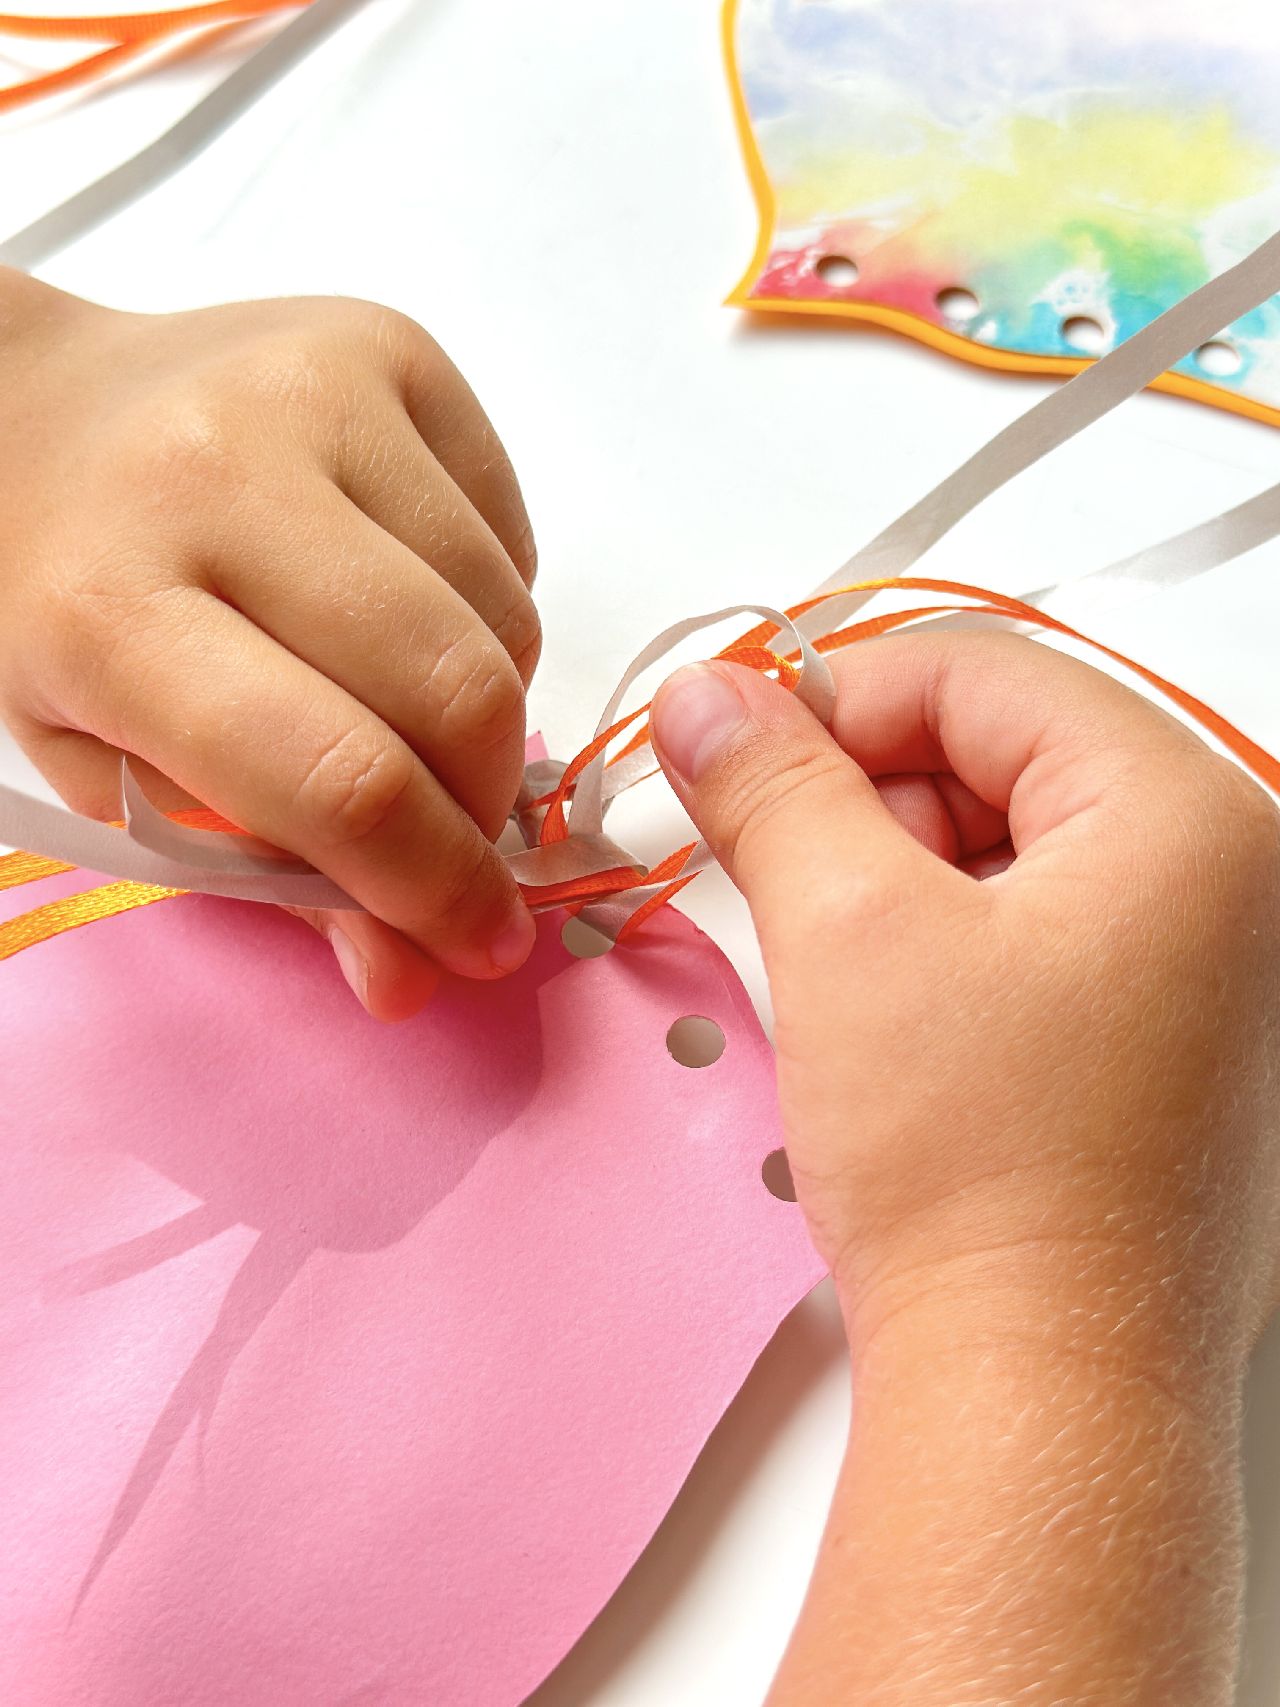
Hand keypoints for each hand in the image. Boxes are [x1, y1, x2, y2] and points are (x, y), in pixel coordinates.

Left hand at [0, 268, 540, 1020]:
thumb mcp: (114, 770)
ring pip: (504, 616)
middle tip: (461, 837)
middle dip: (485, 804)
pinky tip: (409, 600)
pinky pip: (512, 534)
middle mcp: (219, 474)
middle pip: (455, 692)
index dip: (435, 886)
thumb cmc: (60, 613)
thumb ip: (264, 876)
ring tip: (406, 702)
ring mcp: (317, 390)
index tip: (480, 942)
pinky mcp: (391, 344)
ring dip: (487, 704)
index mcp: (110, 610)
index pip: (336, 779)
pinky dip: (491, 609)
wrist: (29, 414)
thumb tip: (413, 978)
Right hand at [652, 634, 1279, 1703]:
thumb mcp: (847, 933)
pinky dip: (945, 934)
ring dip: (898, 868)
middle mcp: (1230, 880)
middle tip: (772, 855)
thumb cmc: (995, 1190)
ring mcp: (1209, 965)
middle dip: (866, 792)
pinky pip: (1037, 923)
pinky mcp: (1167, 1032)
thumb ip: (771, 783)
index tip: (737, 737)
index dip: (833, 694)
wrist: (1039, 1388)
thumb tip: (716, 700)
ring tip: (840, 962)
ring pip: (1011, 839)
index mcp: (1189, 817)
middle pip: (1002, 748)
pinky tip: (892, 1007)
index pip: (979, 673)